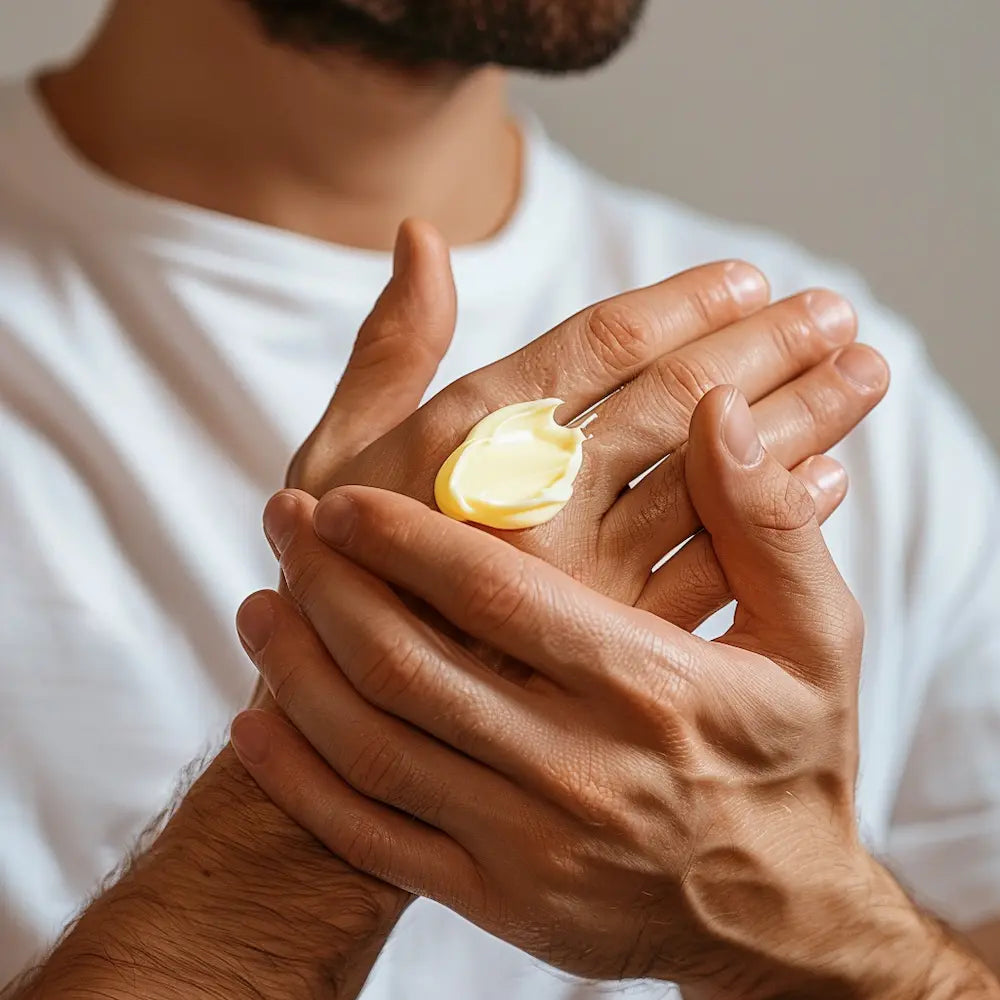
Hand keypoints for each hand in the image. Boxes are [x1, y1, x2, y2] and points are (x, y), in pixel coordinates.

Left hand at [232, 387, 998, 998]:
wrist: (782, 918)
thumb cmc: (794, 759)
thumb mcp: (820, 638)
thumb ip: (769, 522)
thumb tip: (722, 412)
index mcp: (650, 691)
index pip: (497, 596)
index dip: (407, 537)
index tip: (344, 492)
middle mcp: (578, 770)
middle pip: (412, 666)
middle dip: (333, 584)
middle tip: (284, 520)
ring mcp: (528, 847)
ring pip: (375, 749)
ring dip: (299, 668)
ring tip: (255, 602)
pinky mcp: (499, 902)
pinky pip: (375, 839)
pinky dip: (303, 780)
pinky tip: (257, 723)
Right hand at [282, 220, 887, 630]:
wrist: (349, 722)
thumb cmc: (336, 574)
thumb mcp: (337, 453)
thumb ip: (389, 347)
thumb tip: (422, 236)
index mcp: (465, 438)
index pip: (603, 346)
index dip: (687, 304)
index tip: (752, 280)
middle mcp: (531, 499)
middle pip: (677, 401)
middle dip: (768, 347)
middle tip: (834, 312)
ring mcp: (580, 577)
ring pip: (714, 481)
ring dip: (798, 421)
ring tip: (859, 375)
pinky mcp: (611, 645)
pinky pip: (714, 571)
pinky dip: (772, 520)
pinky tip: (825, 480)